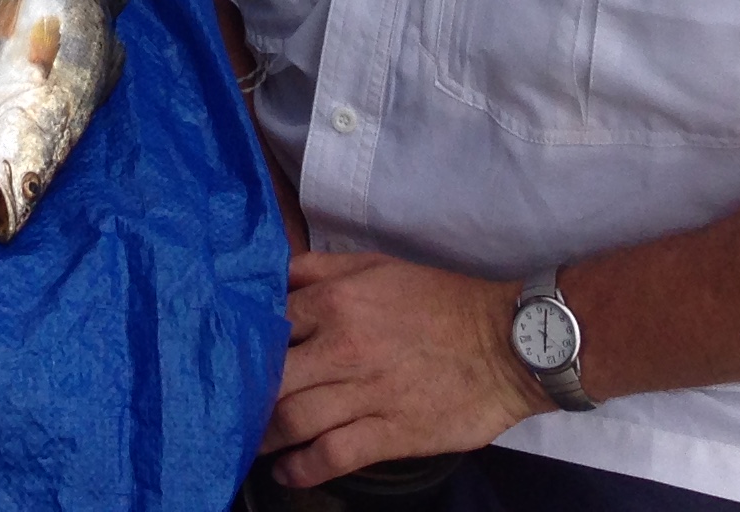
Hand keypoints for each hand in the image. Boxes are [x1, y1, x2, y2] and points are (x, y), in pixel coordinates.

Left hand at [260, 252, 544, 487]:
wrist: (507, 344)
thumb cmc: (440, 301)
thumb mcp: (376, 266)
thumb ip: (319, 269)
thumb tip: (272, 275)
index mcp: (335, 302)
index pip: (268, 324)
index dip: (246, 345)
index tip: (232, 360)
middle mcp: (342, 348)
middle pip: (271, 378)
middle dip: (246, 396)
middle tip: (232, 407)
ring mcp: (365, 394)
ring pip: (292, 420)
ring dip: (264, 436)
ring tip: (252, 442)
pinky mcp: (391, 434)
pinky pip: (331, 456)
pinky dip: (301, 470)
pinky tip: (287, 473)